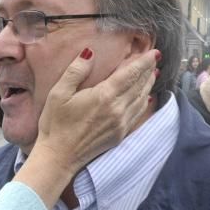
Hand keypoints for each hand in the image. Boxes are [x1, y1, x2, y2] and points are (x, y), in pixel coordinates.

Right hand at [26, 47, 158, 182]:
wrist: (58, 157)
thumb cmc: (55, 124)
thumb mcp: (58, 93)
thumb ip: (75, 71)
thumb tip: (89, 53)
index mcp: (104, 96)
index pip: (131, 74)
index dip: (144, 62)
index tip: (154, 52)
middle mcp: (117, 109)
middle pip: (139, 85)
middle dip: (148, 70)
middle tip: (155, 59)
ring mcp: (121, 123)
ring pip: (142, 99)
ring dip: (148, 84)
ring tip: (152, 73)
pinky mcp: (120, 134)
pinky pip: (138, 113)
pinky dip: (144, 101)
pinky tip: (145, 97)